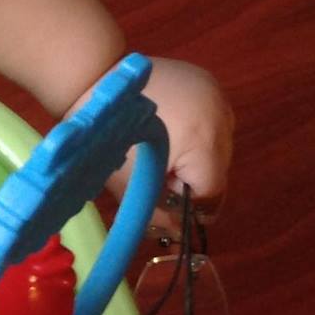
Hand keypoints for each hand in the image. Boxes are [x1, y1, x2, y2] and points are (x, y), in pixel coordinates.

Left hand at [89, 56, 232, 214]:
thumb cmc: (107, 136)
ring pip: (218, 145)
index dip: (189, 203)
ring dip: (196, 154)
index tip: (165, 198)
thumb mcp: (132, 183)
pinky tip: (172, 127)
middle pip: (217, 169)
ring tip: (163, 148)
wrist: (94, 79)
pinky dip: (196, 130)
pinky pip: (212, 119)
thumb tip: (181, 235)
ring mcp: (217, 96)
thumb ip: (160, 213)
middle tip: (158, 172)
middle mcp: (220, 118)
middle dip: (191, 179)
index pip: (212, 193)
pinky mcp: (208, 81)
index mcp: (204, 143)